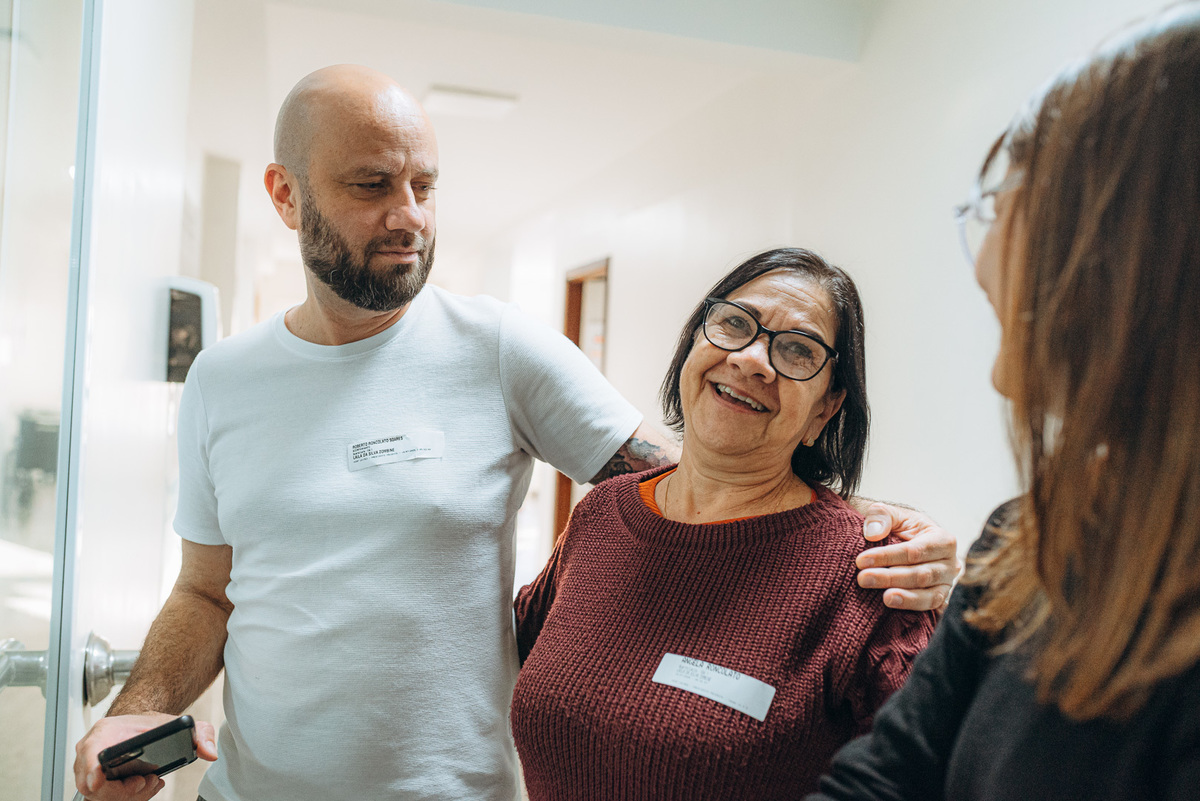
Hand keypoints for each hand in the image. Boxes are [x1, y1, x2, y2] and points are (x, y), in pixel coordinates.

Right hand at [74, 713, 217, 799]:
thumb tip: (210, 751)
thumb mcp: (177, 724)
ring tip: (148, 782)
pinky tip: (142, 786)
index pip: (90, 754)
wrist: (138, 725)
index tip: (100, 781)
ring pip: (101, 796)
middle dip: (124, 790)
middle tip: (144, 781)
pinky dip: (126, 797)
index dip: (92, 770)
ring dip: (128, 795)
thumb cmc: (149, 726)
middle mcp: (90, 751)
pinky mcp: (92, 782)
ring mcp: (87, 768)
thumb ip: (200, 734)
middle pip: (96, 785)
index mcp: (105, 732)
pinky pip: (104, 799)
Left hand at [855, 502, 961, 611]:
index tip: (861, 560)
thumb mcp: (891, 514)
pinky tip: (896, 610)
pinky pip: (930, 609)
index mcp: (943, 539)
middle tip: (862, 579)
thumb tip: (872, 534)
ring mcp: (946, 585)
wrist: (907, 541)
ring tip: (884, 599)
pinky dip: (914, 609)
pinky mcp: (939, 600)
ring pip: (929, 595)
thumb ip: (881, 516)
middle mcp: (950, 564)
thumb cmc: (900, 527)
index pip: (915, 551)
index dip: (888, 556)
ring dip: (905, 598)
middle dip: (890, 578)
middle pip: (921, 574)